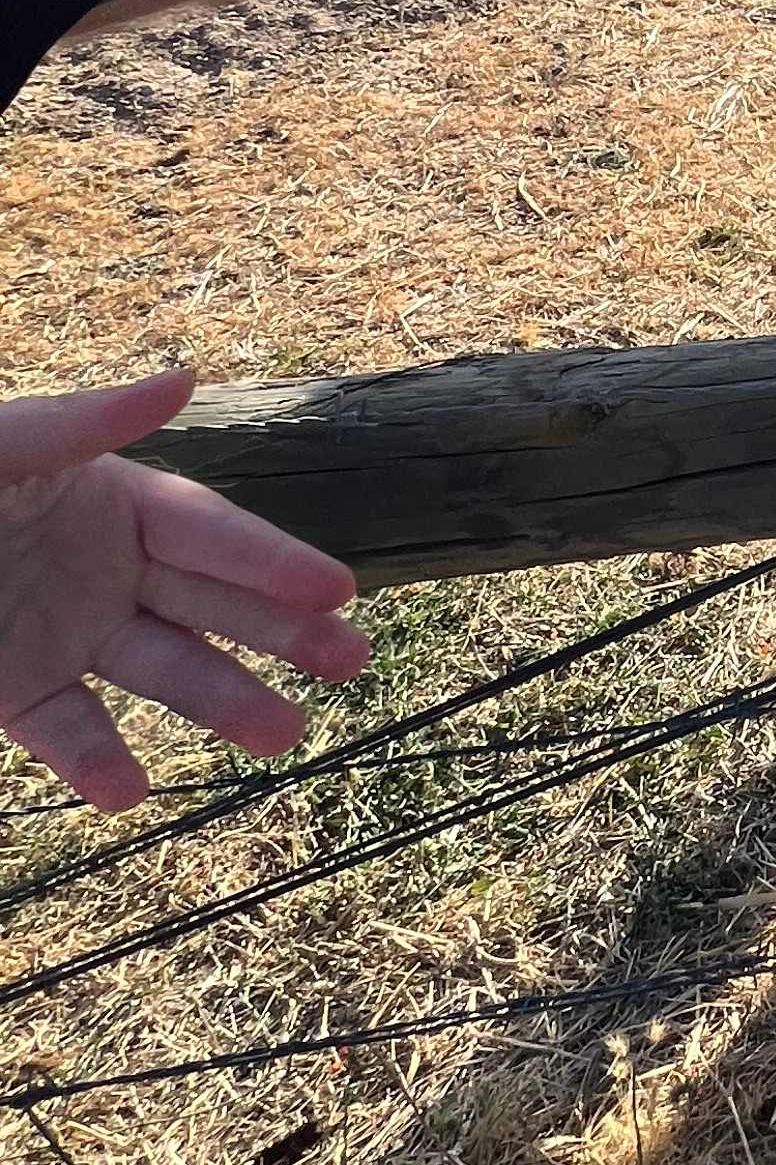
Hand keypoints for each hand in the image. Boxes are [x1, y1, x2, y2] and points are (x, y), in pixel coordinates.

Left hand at [0, 375, 368, 810]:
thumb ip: (83, 422)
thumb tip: (185, 375)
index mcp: (105, 496)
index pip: (206, 532)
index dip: (272, 560)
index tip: (338, 589)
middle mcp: (99, 567)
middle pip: (208, 602)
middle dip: (282, 632)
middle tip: (352, 661)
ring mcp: (60, 632)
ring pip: (159, 671)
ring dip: (221, 702)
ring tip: (286, 736)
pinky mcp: (11, 690)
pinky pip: (66, 729)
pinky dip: (97, 759)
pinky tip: (128, 789)